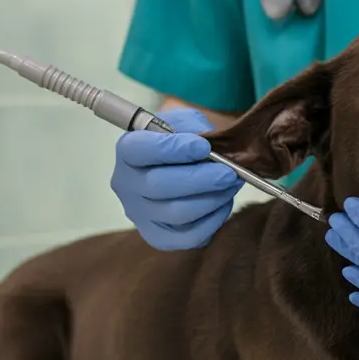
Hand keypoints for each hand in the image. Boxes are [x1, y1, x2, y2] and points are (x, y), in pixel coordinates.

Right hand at [111, 107, 242, 249]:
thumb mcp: (183, 122)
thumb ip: (193, 128)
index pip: (140, 150)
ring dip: (212, 199)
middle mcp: (127, 185)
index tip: (203, 146)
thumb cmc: (180, 141)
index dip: (173, 149)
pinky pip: (188, 237)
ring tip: (231, 185)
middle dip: (201, 179)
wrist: (176, 167)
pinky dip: (212, 221)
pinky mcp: (158, 237)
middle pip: (159, 186)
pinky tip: (223, 203)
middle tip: (229, 173)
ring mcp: (140, 214)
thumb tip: (212, 147)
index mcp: (127, 151)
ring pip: (177, 213)